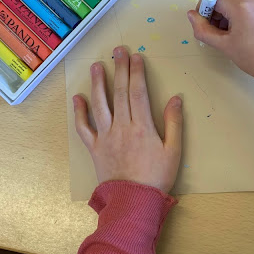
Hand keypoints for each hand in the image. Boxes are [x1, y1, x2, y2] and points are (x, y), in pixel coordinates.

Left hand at [73, 46, 182, 193]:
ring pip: (100, 105)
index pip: (138, 92)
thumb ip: (174, 123)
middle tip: (118, 50)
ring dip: (97, 84)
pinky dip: (79, 113)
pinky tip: (78, 98)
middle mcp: (121, 127)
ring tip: (96, 66)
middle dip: (119, 69)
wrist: (133, 202)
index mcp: (142, 127)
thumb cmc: (156, 177)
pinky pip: (83, 128)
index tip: (137, 57)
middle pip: (119, 92)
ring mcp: (105, 137)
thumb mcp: (174, 151)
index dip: (137, 72)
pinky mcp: (94, 148)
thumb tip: (175, 98)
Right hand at [188, 0, 253, 85]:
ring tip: (230, 32)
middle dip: (216, 10)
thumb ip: (203, 29)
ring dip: (227, 10)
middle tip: (216, 30)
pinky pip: (248, 1)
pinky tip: (243, 29)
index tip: (205, 23)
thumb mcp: (224, 45)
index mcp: (241, 6)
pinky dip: (240, 11)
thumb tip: (191, 15)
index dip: (204, 8)